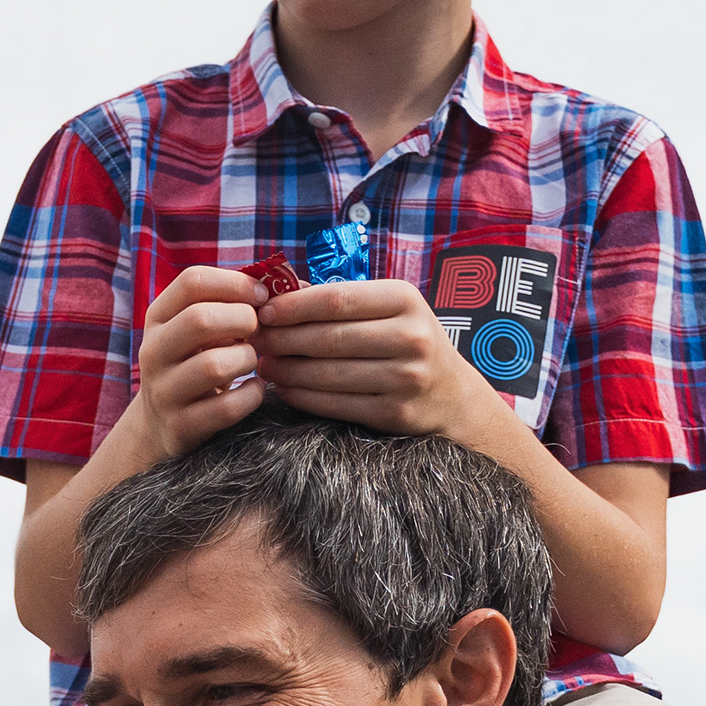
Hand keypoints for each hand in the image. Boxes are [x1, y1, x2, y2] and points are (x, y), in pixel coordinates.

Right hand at [126, 266, 270, 462]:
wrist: (159, 425)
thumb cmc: (193, 363)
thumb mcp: (195, 330)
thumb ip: (225, 304)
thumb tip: (278, 283)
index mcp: (157, 317)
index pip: (191, 281)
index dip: (235, 283)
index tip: (261, 296)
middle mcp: (153, 352)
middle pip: (201, 319)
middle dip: (243, 320)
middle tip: (256, 330)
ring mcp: (163, 391)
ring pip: (214, 365)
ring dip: (247, 359)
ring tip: (252, 362)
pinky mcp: (180, 426)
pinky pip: (227, 407)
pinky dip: (251, 395)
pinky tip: (253, 389)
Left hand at [258, 278, 506, 445]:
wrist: (451, 394)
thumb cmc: (406, 340)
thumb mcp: (388, 309)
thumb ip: (340, 299)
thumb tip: (279, 292)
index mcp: (405, 299)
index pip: (335, 299)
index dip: (293, 306)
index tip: (264, 312)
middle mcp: (410, 336)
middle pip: (327, 338)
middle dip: (282, 339)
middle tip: (254, 340)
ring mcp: (405, 378)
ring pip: (327, 374)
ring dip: (286, 370)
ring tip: (264, 364)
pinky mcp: (394, 413)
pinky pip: (335, 404)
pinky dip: (302, 396)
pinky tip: (284, 389)